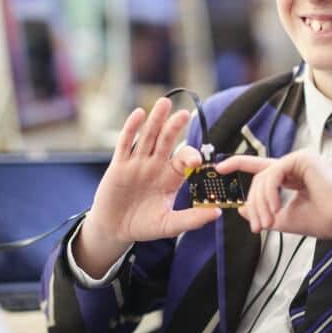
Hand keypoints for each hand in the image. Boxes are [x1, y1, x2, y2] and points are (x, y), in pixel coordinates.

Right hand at [76, 97, 220, 276]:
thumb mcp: (170, 225)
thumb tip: (217, 212)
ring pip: (148, 137)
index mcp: (170, 177)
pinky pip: (125, 143)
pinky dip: (131, 128)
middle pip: (167, 141)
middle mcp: (155, 166)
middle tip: (184, 113)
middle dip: (175, 127)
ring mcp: (137, 164)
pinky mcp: (119, 166)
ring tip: (165, 102)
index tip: (196, 161)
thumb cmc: (144, 226)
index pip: (184, 159)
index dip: (190, 156)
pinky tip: (139, 114)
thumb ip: (192, 219)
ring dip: (156, 120)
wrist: (114, 230)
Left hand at [216, 151, 331, 241]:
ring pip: (263, 177)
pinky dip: (269, 193)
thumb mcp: (286, 219)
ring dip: (260, 203)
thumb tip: (240, 209)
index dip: (237, 165)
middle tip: (258, 226)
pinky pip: (273, 172)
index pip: (260, 168)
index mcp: (292, 176)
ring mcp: (299, 159)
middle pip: (258, 179)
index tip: (219, 169)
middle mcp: (295, 164)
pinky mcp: (302, 158)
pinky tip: (275, 209)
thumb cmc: (325, 220)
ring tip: (268, 222)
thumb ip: (264, 213)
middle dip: (252, 204)